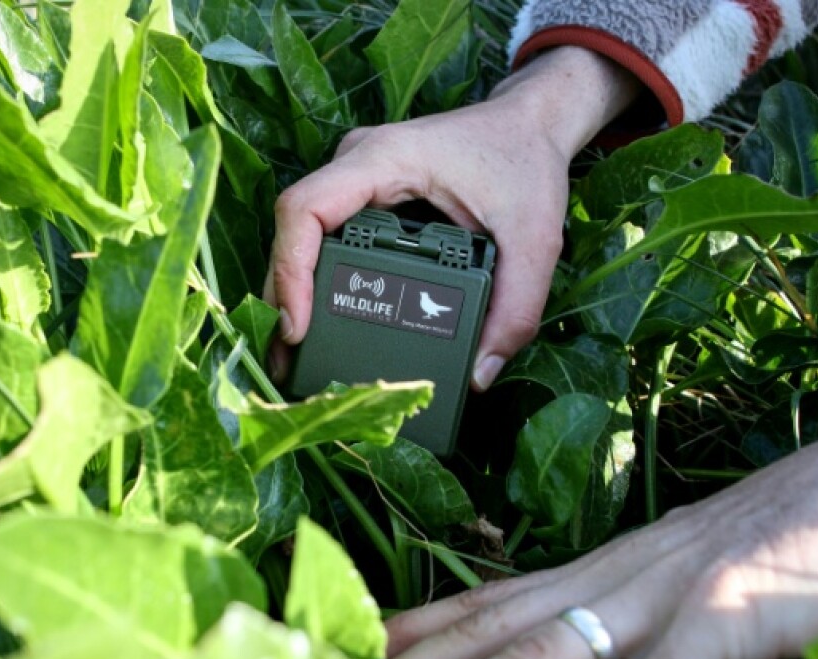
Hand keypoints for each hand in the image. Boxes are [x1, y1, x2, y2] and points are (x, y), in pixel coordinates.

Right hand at [263, 47, 639, 390]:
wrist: (532, 124)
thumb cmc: (528, 164)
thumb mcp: (535, 240)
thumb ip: (516, 308)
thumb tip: (481, 375)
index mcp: (386, 159)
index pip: (305, 208)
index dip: (290, 269)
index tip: (297, 327)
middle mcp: (357, 163)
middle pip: (293, 229)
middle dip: (283, 295)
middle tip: (285, 360)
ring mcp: (355, 177)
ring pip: (300, 233)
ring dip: (290, 290)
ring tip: (290, 353)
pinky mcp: (364, 195)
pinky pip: (321, 234)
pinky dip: (313, 277)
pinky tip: (316, 321)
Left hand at [383, 327, 817, 658]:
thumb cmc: (789, 527)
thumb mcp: (688, 576)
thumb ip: (627, 619)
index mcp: (608, 567)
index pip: (492, 602)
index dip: (418, 632)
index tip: (354, 653)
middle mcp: (621, 575)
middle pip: (498, 625)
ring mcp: (676, 589)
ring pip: (558, 647)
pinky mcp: (741, 606)